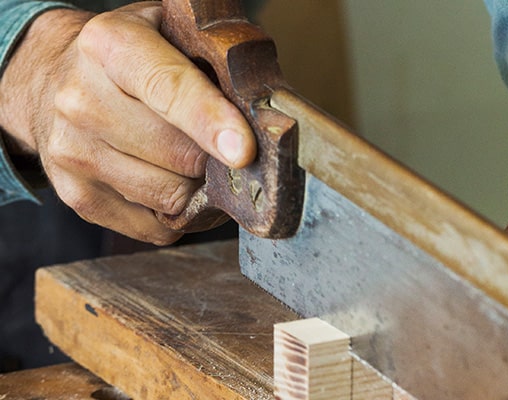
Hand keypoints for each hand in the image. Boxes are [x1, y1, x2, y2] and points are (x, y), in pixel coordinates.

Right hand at [0, 2, 254, 243]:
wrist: (54, 77)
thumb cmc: (135, 55)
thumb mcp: (171, 33)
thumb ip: (213, 63)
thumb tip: (262, 117)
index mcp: (111, 44)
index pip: (169, 89)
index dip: (210, 123)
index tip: (243, 151)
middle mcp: (80, 98)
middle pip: (179, 155)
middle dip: (215, 156)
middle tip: (222, 143)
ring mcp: (72, 151)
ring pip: (170, 195)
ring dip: (197, 185)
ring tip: (193, 158)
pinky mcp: (76, 194)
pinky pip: (155, 226)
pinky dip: (178, 213)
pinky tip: (172, 180)